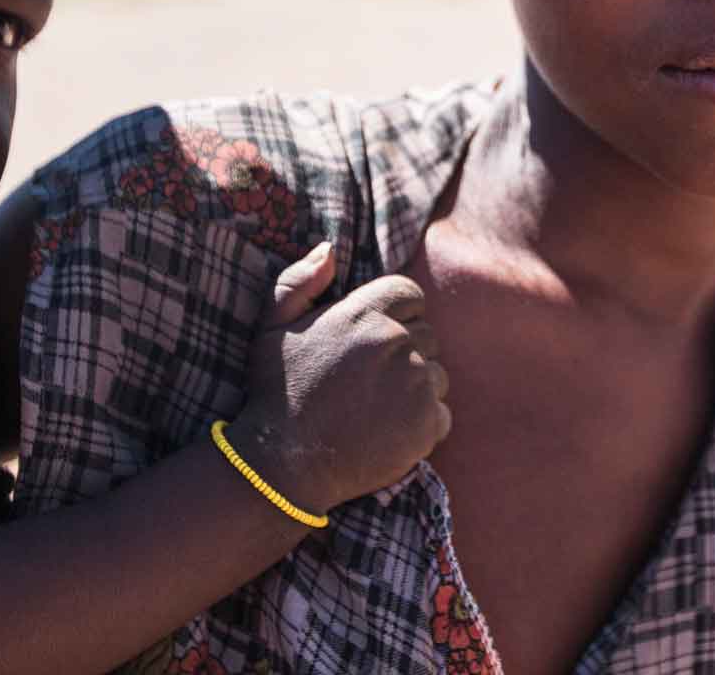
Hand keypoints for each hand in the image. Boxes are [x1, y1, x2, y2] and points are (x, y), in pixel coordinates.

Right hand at [230, 243, 450, 514]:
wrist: (283, 465)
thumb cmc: (276, 393)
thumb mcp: (272, 328)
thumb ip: (299, 281)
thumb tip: (329, 249)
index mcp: (364, 314)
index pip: (410, 294)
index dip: (397, 314)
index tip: (376, 341)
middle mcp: (396, 342)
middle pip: (427, 335)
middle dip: (406, 352)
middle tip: (370, 381)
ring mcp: (415, 384)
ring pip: (438, 374)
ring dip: (417, 388)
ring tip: (378, 408)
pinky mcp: (427, 424)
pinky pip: (443, 413)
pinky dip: (424, 424)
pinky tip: (389, 432)